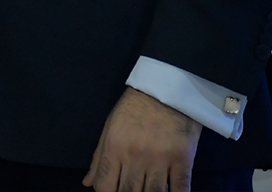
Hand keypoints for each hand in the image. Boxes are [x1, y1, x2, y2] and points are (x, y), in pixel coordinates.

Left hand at [84, 88, 200, 191]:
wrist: (166, 90)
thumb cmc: (134, 108)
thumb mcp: (110, 128)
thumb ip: (99, 158)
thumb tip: (88, 183)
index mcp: (113, 147)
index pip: (104, 185)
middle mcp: (134, 156)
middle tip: (131, 190)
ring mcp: (159, 159)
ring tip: (147, 191)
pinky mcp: (182, 159)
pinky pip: (180, 188)